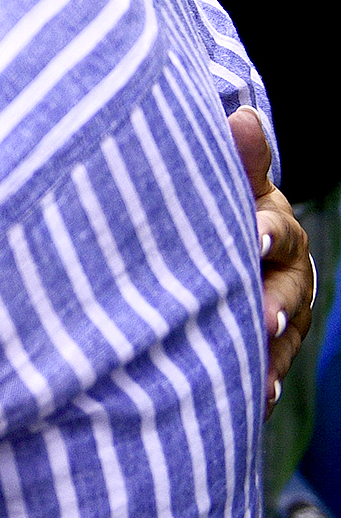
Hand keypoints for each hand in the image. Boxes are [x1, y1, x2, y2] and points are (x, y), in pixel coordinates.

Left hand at [230, 106, 314, 416]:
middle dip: (276, 304)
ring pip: (281, 335)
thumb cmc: (229, 204)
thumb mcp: (234, 183)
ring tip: (258, 378)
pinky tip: (251, 400)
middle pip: (287, 290)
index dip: (267, 231)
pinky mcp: (270, 343)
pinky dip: (260, 380)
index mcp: (275, 227)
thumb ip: (240, 159)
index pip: (275, 229)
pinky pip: (267, 364)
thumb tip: (244, 117)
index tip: (256, 236)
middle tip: (263, 318)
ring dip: (271, 354)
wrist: (236, 239)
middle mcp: (288, 272)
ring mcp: (283, 310)